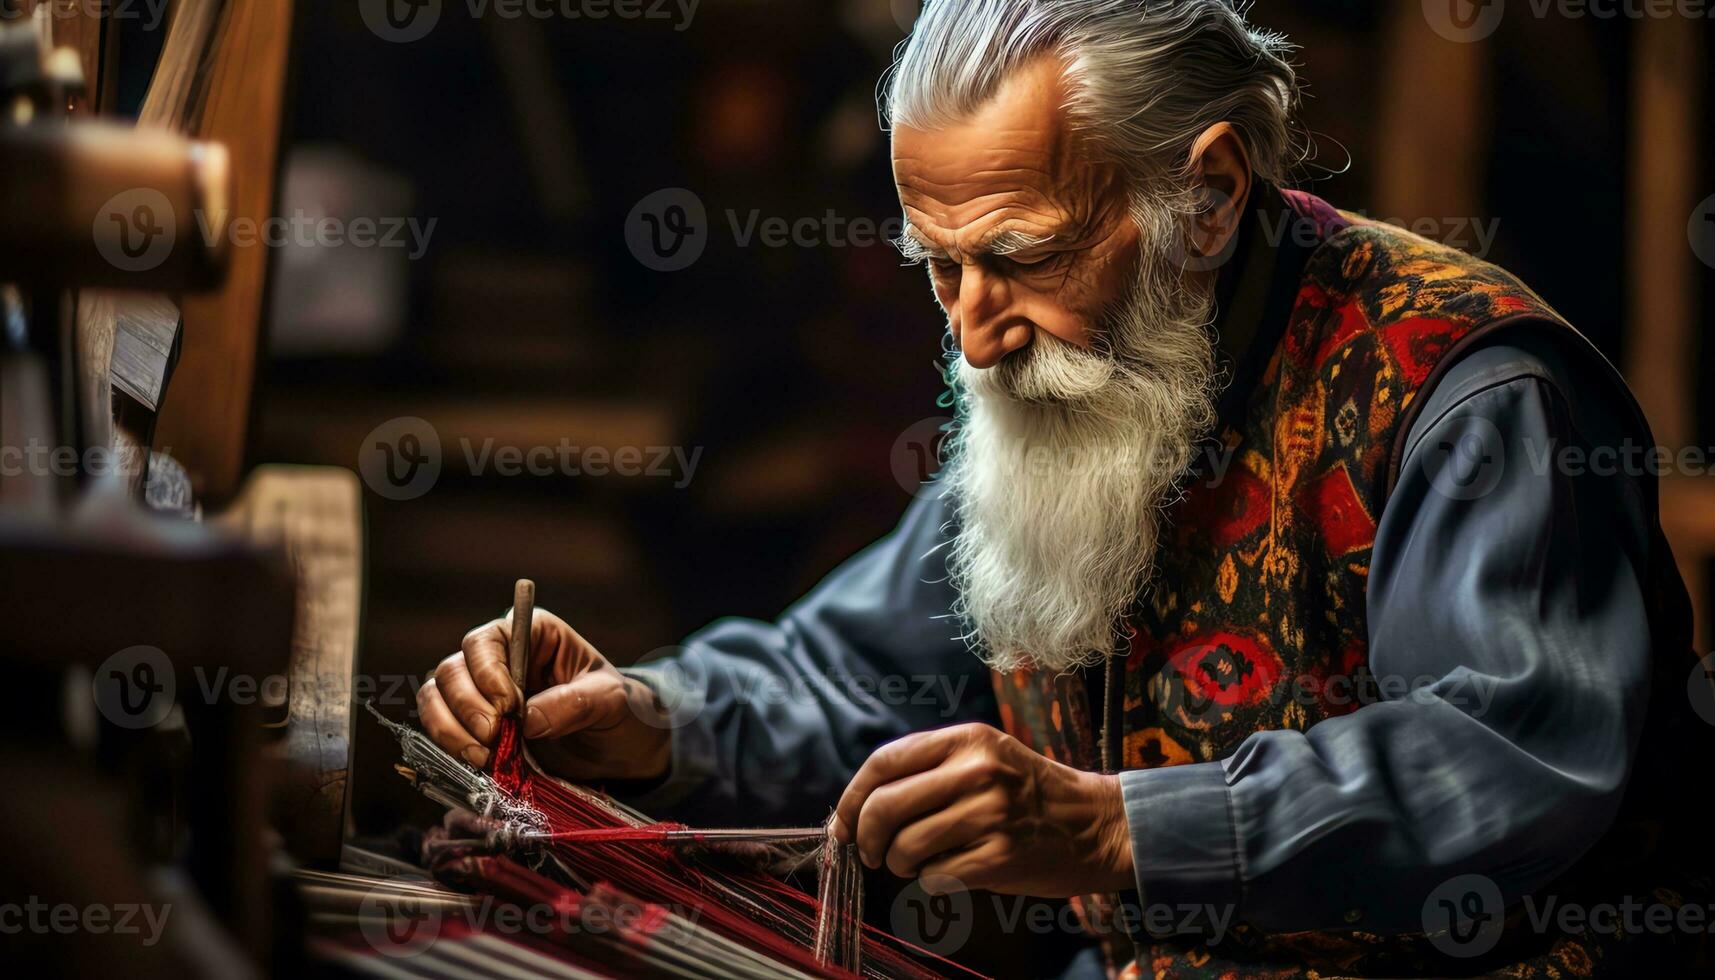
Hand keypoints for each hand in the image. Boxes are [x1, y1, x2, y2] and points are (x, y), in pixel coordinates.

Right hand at [416, 609, 671, 781]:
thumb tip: (528, 720)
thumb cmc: (618, 709)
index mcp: (533, 634)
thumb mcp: (610, 701)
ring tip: (482, 756)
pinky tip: (478, 763)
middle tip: (493, 738)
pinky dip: (451, 745)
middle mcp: (500, 657)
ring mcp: (482, 691)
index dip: (488, 672)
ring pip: (438, 697)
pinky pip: (442, 727)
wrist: (618, 746)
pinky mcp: (475, 725)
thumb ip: (573, 704)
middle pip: (454, 669)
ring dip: (450, 729)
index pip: (489, 640)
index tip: (508, 706)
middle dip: (467, 706)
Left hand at [832, 723, 1131, 897]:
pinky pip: (934, 876)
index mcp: (966, 740)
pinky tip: (951, 871)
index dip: (852, 797)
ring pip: (905, 847)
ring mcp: (989, 814)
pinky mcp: (999, 857)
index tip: (843, 823)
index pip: (884, 762)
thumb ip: (930, 769)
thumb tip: (860, 805)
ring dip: (899, 864)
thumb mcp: (985, 757)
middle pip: (885, 807)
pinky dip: (930, 881)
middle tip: (872, 853)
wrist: (1094, 824)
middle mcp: (977, 771)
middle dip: (865, 838)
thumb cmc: (1027, 793)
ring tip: (917, 862)